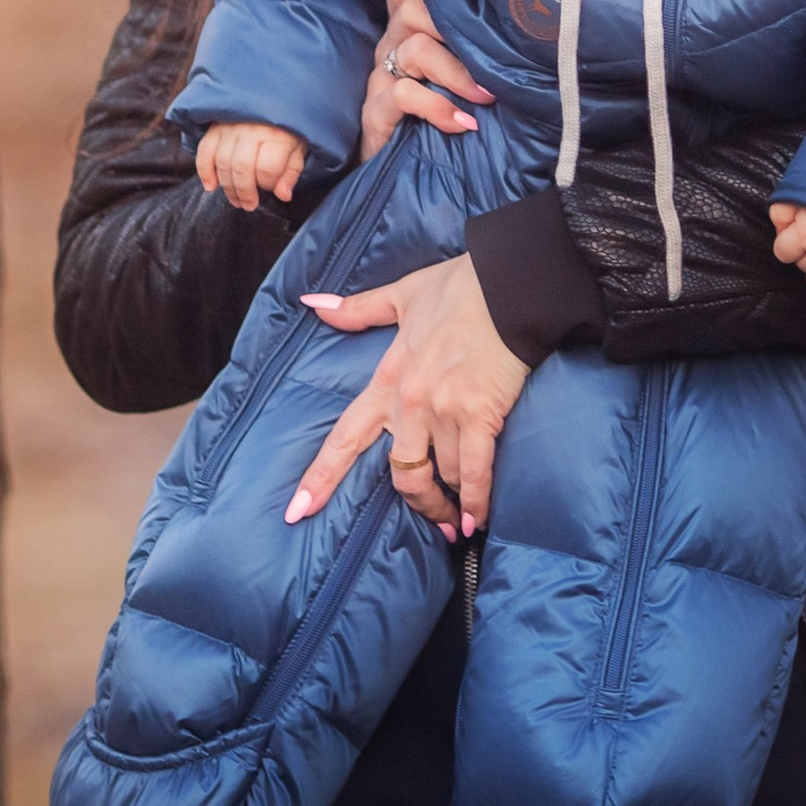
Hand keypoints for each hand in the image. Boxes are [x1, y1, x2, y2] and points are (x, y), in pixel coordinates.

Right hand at [197, 121, 308, 211]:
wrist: (274, 99)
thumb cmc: (286, 129)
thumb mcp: (298, 148)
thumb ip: (291, 172)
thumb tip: (283, 195)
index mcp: (276, 134)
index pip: (267, 168)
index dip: (268, 185)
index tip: (270, 188)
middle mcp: (252, 129)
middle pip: (241, 167)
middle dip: (244, 192)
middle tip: (248, 205)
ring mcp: (231, 126)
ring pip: (223, 162)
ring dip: (227, 187)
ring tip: (236, 200)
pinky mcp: (215, 127)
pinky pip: (205, 151)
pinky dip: (205, 171)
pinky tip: (211, 186)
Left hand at [285, 255, 528, 538]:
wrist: (508, 283)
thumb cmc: (458, 288)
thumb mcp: (401, 296)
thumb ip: (357, 310)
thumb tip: (313, 303)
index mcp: (387, 379)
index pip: (345, 437)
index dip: (321, 476)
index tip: (297, 511)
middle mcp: (409, 403)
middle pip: (400, 473)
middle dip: (418, 503)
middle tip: (430, 520)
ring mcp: (444, 411)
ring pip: (440, 476)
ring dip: (449, 504)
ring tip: (459, 520)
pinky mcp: (480, 415)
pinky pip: (475, 473)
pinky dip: (475, 503)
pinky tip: (475, 522)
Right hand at [359, 0, 492, 163]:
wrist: (402, 179)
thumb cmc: (438, 119)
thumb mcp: (457, 79)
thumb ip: (470, 50)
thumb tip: (509, 29)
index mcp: (406, 33)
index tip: (479, 5)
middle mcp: (390, 47)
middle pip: (413, 9)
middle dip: (457, 29)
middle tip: (492, 59)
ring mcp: (380, 79)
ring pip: (415, 49)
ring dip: (457, 73)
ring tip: (484, 97)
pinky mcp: (375, 112)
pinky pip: (404, 93)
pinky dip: (437, 107)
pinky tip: (461, 123)